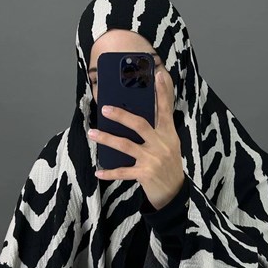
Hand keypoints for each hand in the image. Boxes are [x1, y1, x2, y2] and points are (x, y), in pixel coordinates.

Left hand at [87, 70, 183, 209]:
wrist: (175, 192)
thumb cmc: (168, 165)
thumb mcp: (169, 144)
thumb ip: (157, 131)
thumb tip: (135, 116)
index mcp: (168, 134)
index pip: (165, 110)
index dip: (162, 92)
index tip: (159, 75)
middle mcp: (161, 144)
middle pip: (139, 124)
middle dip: (121, 115)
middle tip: (104, 108)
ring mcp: (153, 159)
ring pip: (126, 145)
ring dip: (107, 139)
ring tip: (92, 133)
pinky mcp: (145, 174)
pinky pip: (123, 172)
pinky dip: (109, 172)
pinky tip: (98, 172)